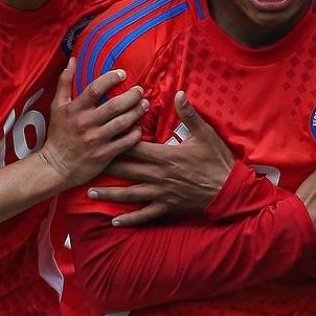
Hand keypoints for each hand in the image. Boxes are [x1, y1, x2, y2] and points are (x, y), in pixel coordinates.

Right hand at [37, 58, 147, 188]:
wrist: (55, 166)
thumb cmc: (58, 134)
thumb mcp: (57, 106)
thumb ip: (65, 82)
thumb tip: (72, 60)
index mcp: (75, 109)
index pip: (95, 88)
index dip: (111, 78)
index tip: (123, 74)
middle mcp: (86, 123)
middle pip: (115, 105)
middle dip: (132, 96)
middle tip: (140, 91)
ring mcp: (96, 140)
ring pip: (123, 123)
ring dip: (137, 112)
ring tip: (144, 105)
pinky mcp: (104, 155)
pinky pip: (125, 143)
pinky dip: (135, 134)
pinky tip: (138, 128)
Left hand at [95, 91, 233, 225]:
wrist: (229, 191)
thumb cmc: (217, 161)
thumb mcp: (206, 134)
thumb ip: (189, 114)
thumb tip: (178, 93)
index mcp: (165, 156)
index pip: (134, 147)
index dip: (116, 142)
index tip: (100, 137)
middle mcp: (158, 175)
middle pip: (126, 170)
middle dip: (105, 167)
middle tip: (86, 164)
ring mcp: (161, 194)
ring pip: (129, 194)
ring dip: (109, 193)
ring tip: (90, 192)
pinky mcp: (166, 207)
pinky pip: (144, 214)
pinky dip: (129, 218)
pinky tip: (114, 221)